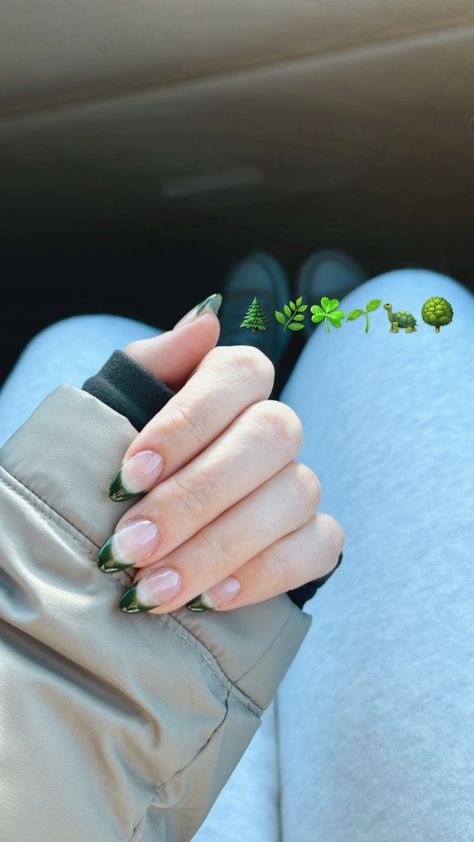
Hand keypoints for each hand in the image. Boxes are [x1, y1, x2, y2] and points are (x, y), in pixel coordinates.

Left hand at [98, 299, 344, 613]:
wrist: (139, 529)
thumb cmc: (124, 463)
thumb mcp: (116, 407)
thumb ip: (153, 363)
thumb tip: (205, 317)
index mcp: (231, 382)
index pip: (237, 375)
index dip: (186, 424)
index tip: (128, 476)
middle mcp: (274, 426)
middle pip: (268, 440)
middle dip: (194, 499)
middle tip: (130, 547)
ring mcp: (299, 481)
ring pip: (291, 497)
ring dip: (217, 548)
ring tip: (152, 587)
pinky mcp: (314, 535)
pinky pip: (318, 548)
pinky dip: (265, 574)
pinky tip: (210, 598)